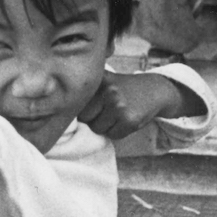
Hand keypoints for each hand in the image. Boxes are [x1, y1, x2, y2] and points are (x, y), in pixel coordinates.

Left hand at [79, 71, 199, 139]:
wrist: (154, 90)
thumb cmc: (124, 89)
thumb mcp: (105, 80)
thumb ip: (87, 92)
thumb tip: (62, 111)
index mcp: (99, 81)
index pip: (77, 106)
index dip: (85, 109)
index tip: (95, 106)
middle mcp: (108, 91)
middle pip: (85, 118)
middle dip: (93, 118)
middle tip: (107, 111)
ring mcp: (119, 106)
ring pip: (97, 129)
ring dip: (106, 126)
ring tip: (116, 115)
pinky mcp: (129, 120)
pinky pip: (112, 135)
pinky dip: (118, 132)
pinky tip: (126, 120)